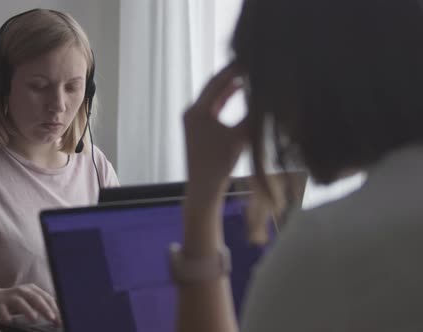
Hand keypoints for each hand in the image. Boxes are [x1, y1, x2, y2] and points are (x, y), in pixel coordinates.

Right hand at [0, 283, 59, 324]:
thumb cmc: (14, 302)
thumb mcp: (28, 301)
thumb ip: (40, 307)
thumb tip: (56, 317)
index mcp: (32, 289)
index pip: (46, 298)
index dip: (55, 308)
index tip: (61, 319)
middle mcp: (22, 291)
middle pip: (36, 298)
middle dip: (45, 309)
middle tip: (52, 318)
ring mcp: (10, 297)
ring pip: (20, 302)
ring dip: (28, 310)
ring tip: (34, 318)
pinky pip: (2, 310)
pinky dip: (5, 315)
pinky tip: (9, 320)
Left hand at [183, 62, 247, 193]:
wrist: (204, 188)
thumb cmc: (219, 164)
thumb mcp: (240, 136)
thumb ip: (254, 115)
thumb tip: (270, 97)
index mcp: (197, 111)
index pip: (217, 81)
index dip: (233, 69)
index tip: (249, 58)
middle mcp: (191, 112)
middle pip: (213, 86)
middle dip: (231, 74)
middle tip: (249, 61)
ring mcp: (193, 120)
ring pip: (213, 96)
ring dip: (229, 85)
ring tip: (247, 71)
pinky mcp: (198, 128)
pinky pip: (213, 106)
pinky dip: (226, 99)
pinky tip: (240, 91)